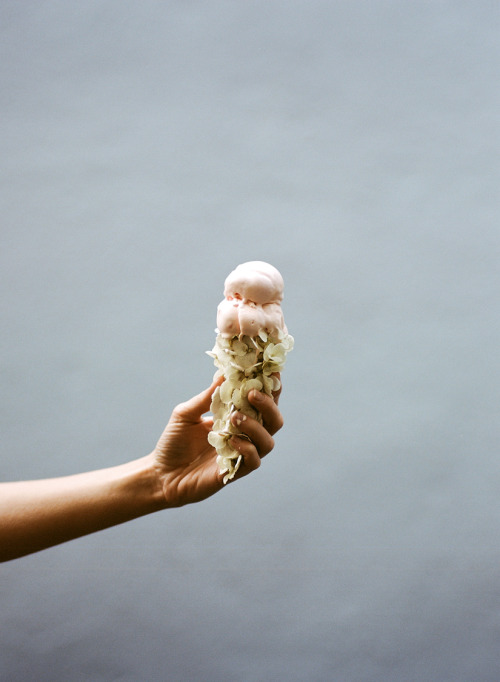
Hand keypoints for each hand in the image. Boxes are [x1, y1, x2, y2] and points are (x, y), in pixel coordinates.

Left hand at [150, 376, 282, 506]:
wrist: (161, 473)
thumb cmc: (174, 442)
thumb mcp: (186, 413)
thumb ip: (207, 396)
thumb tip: (224, 373)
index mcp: (236, 417)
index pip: (262, 402)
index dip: (271, 387)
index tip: (272, 371)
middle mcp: (244, 436)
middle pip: (274, 420)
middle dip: (268, 404)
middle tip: (251, 393)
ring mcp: (241, 455)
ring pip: (268, 441)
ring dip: (255, 426)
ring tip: (234, 417)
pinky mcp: (234, 472)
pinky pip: (253, 461)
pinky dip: (246, 448)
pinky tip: (231, 440)